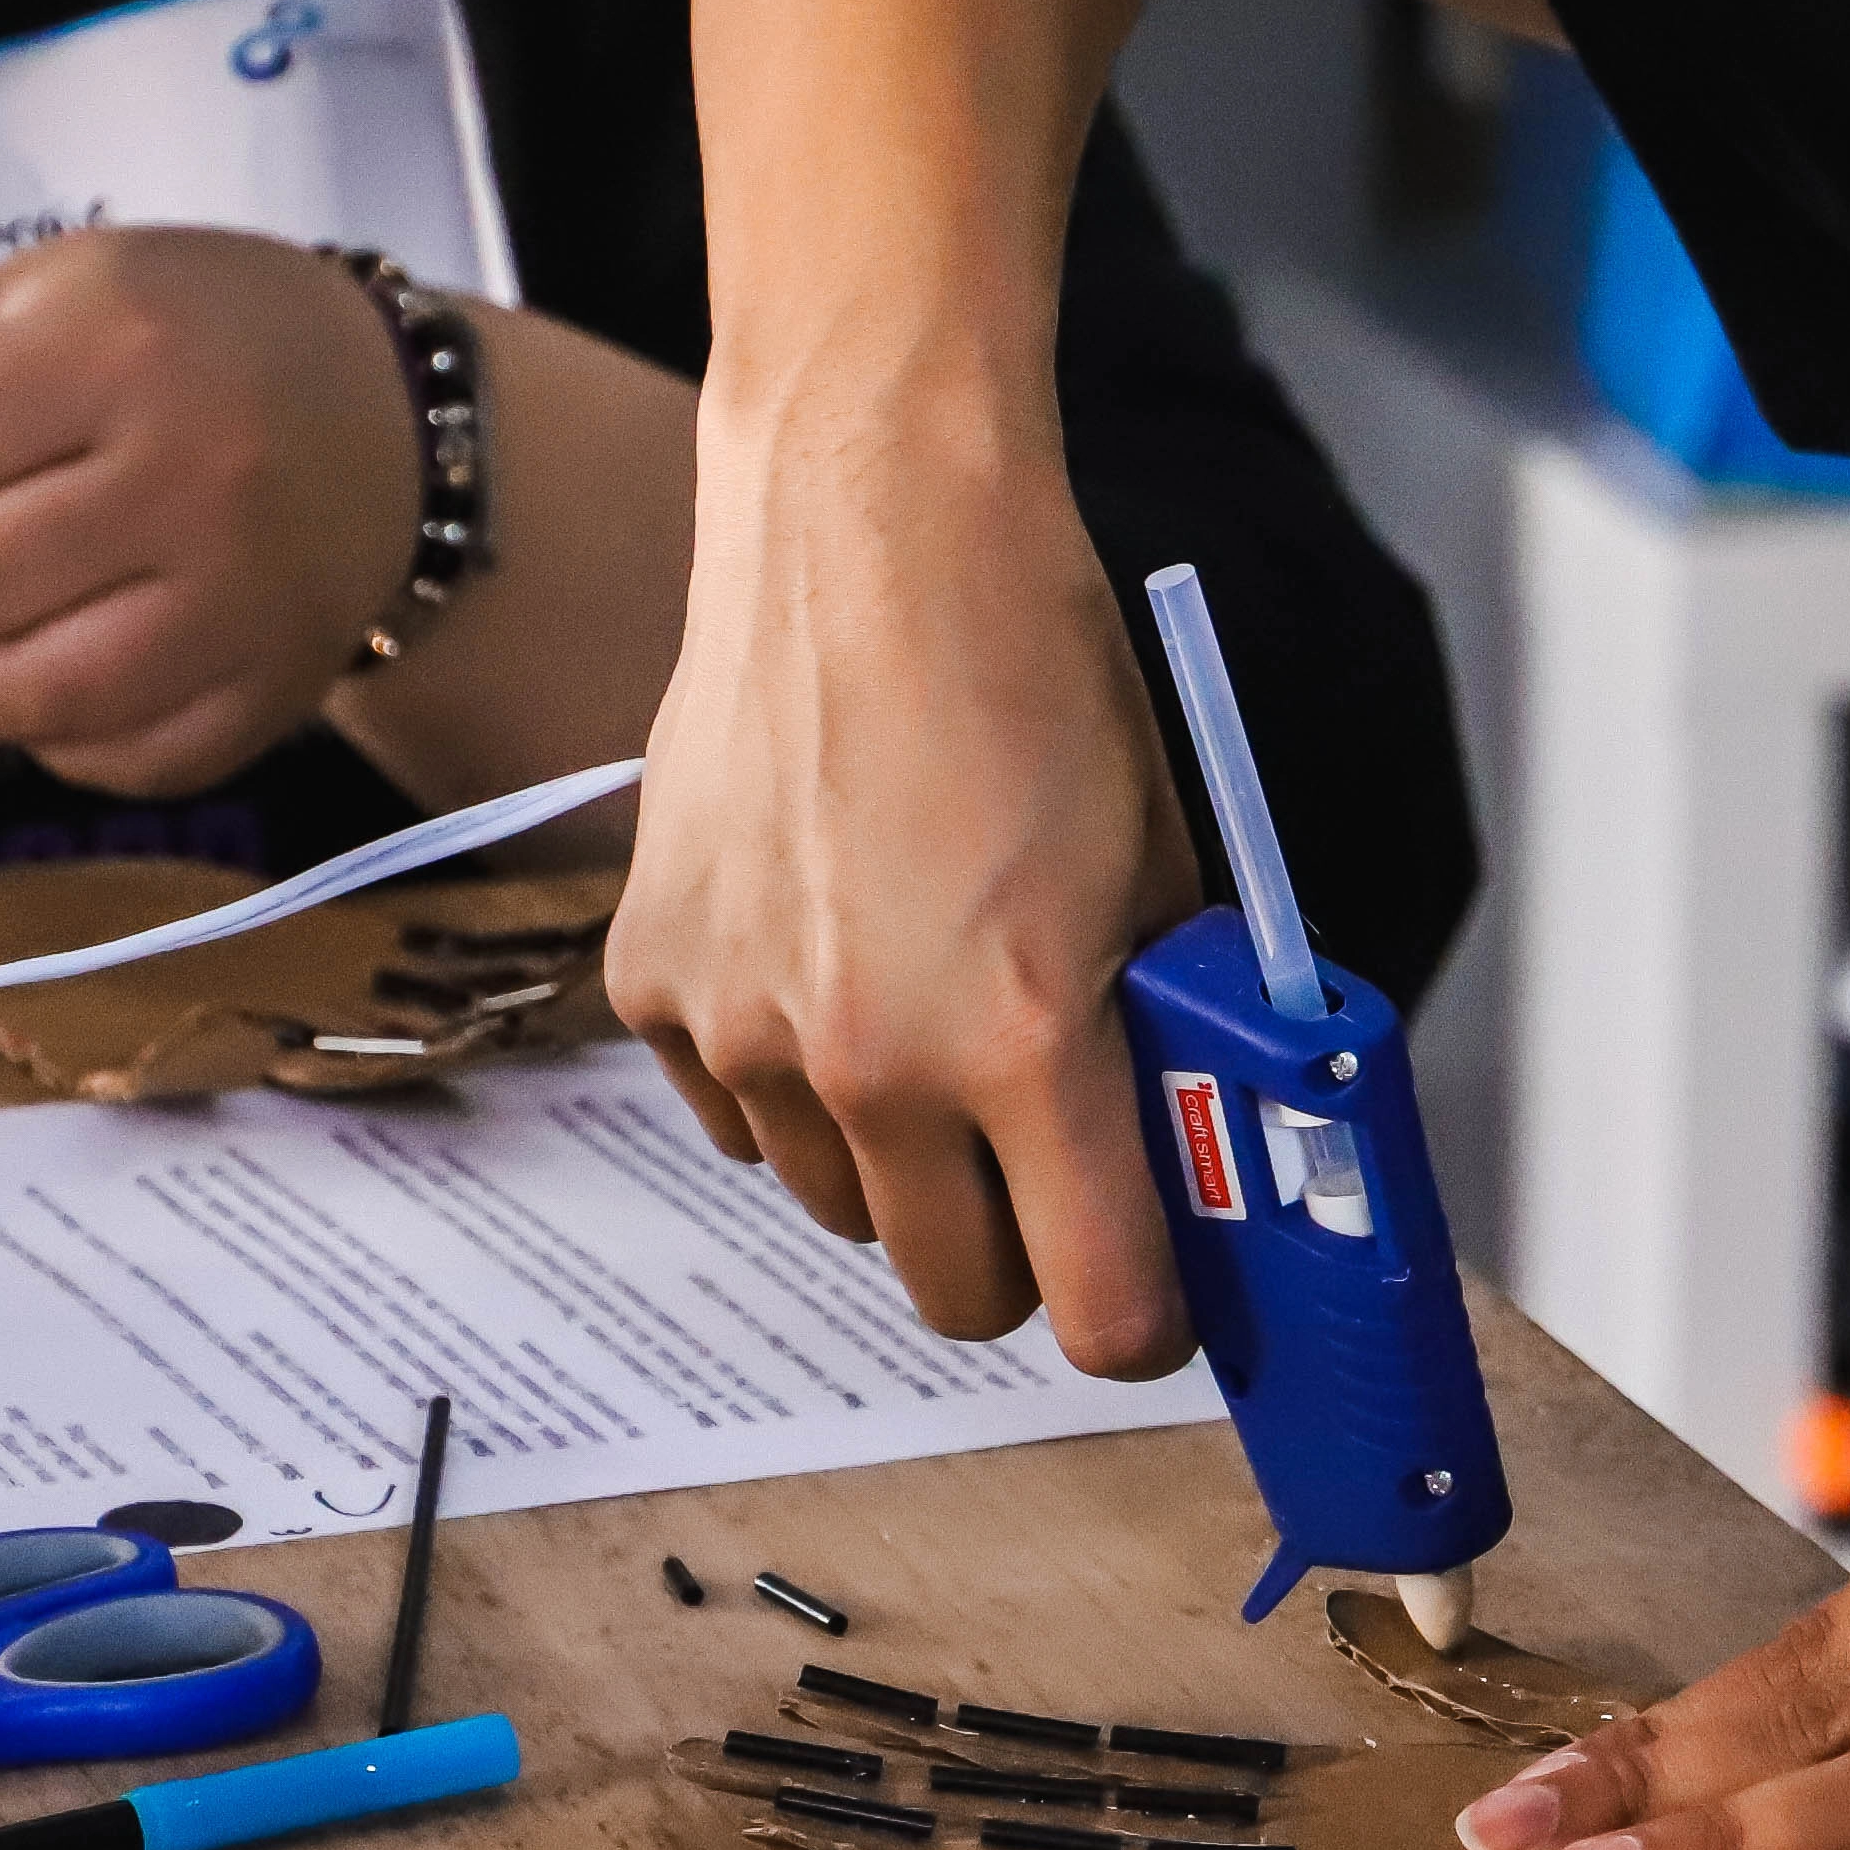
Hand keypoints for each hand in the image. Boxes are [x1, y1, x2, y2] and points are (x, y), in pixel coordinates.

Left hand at [0, 226, 411, 795]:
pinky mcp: (273, 691)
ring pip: (21, 695)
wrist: (408, 421)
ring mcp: (245, 603)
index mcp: (118, 352)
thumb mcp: (29, 301)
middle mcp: (192, 481)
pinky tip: (4, 677)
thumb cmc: (194, 337)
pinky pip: (113, 754)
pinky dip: (26, 736)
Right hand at [604, 366, 1199, 1368]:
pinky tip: (830, 953)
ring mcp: (743, 1033)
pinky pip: (733, 1113)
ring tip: (930, 1007)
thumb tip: (1196, 1156)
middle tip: (1049, 1157)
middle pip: (956, 1292)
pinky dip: (785, 1076)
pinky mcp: (653, 984)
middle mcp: (870, 1061)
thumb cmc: (1034, 675)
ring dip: (898, 1157)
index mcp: (1028, 1039)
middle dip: (1020, 1246)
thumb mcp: (1159, 869)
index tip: (1159, 1294)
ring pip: (840, 1207)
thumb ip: (1169, 1032)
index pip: (1100, 1304)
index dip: (1145, 1318)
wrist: (867, 531)